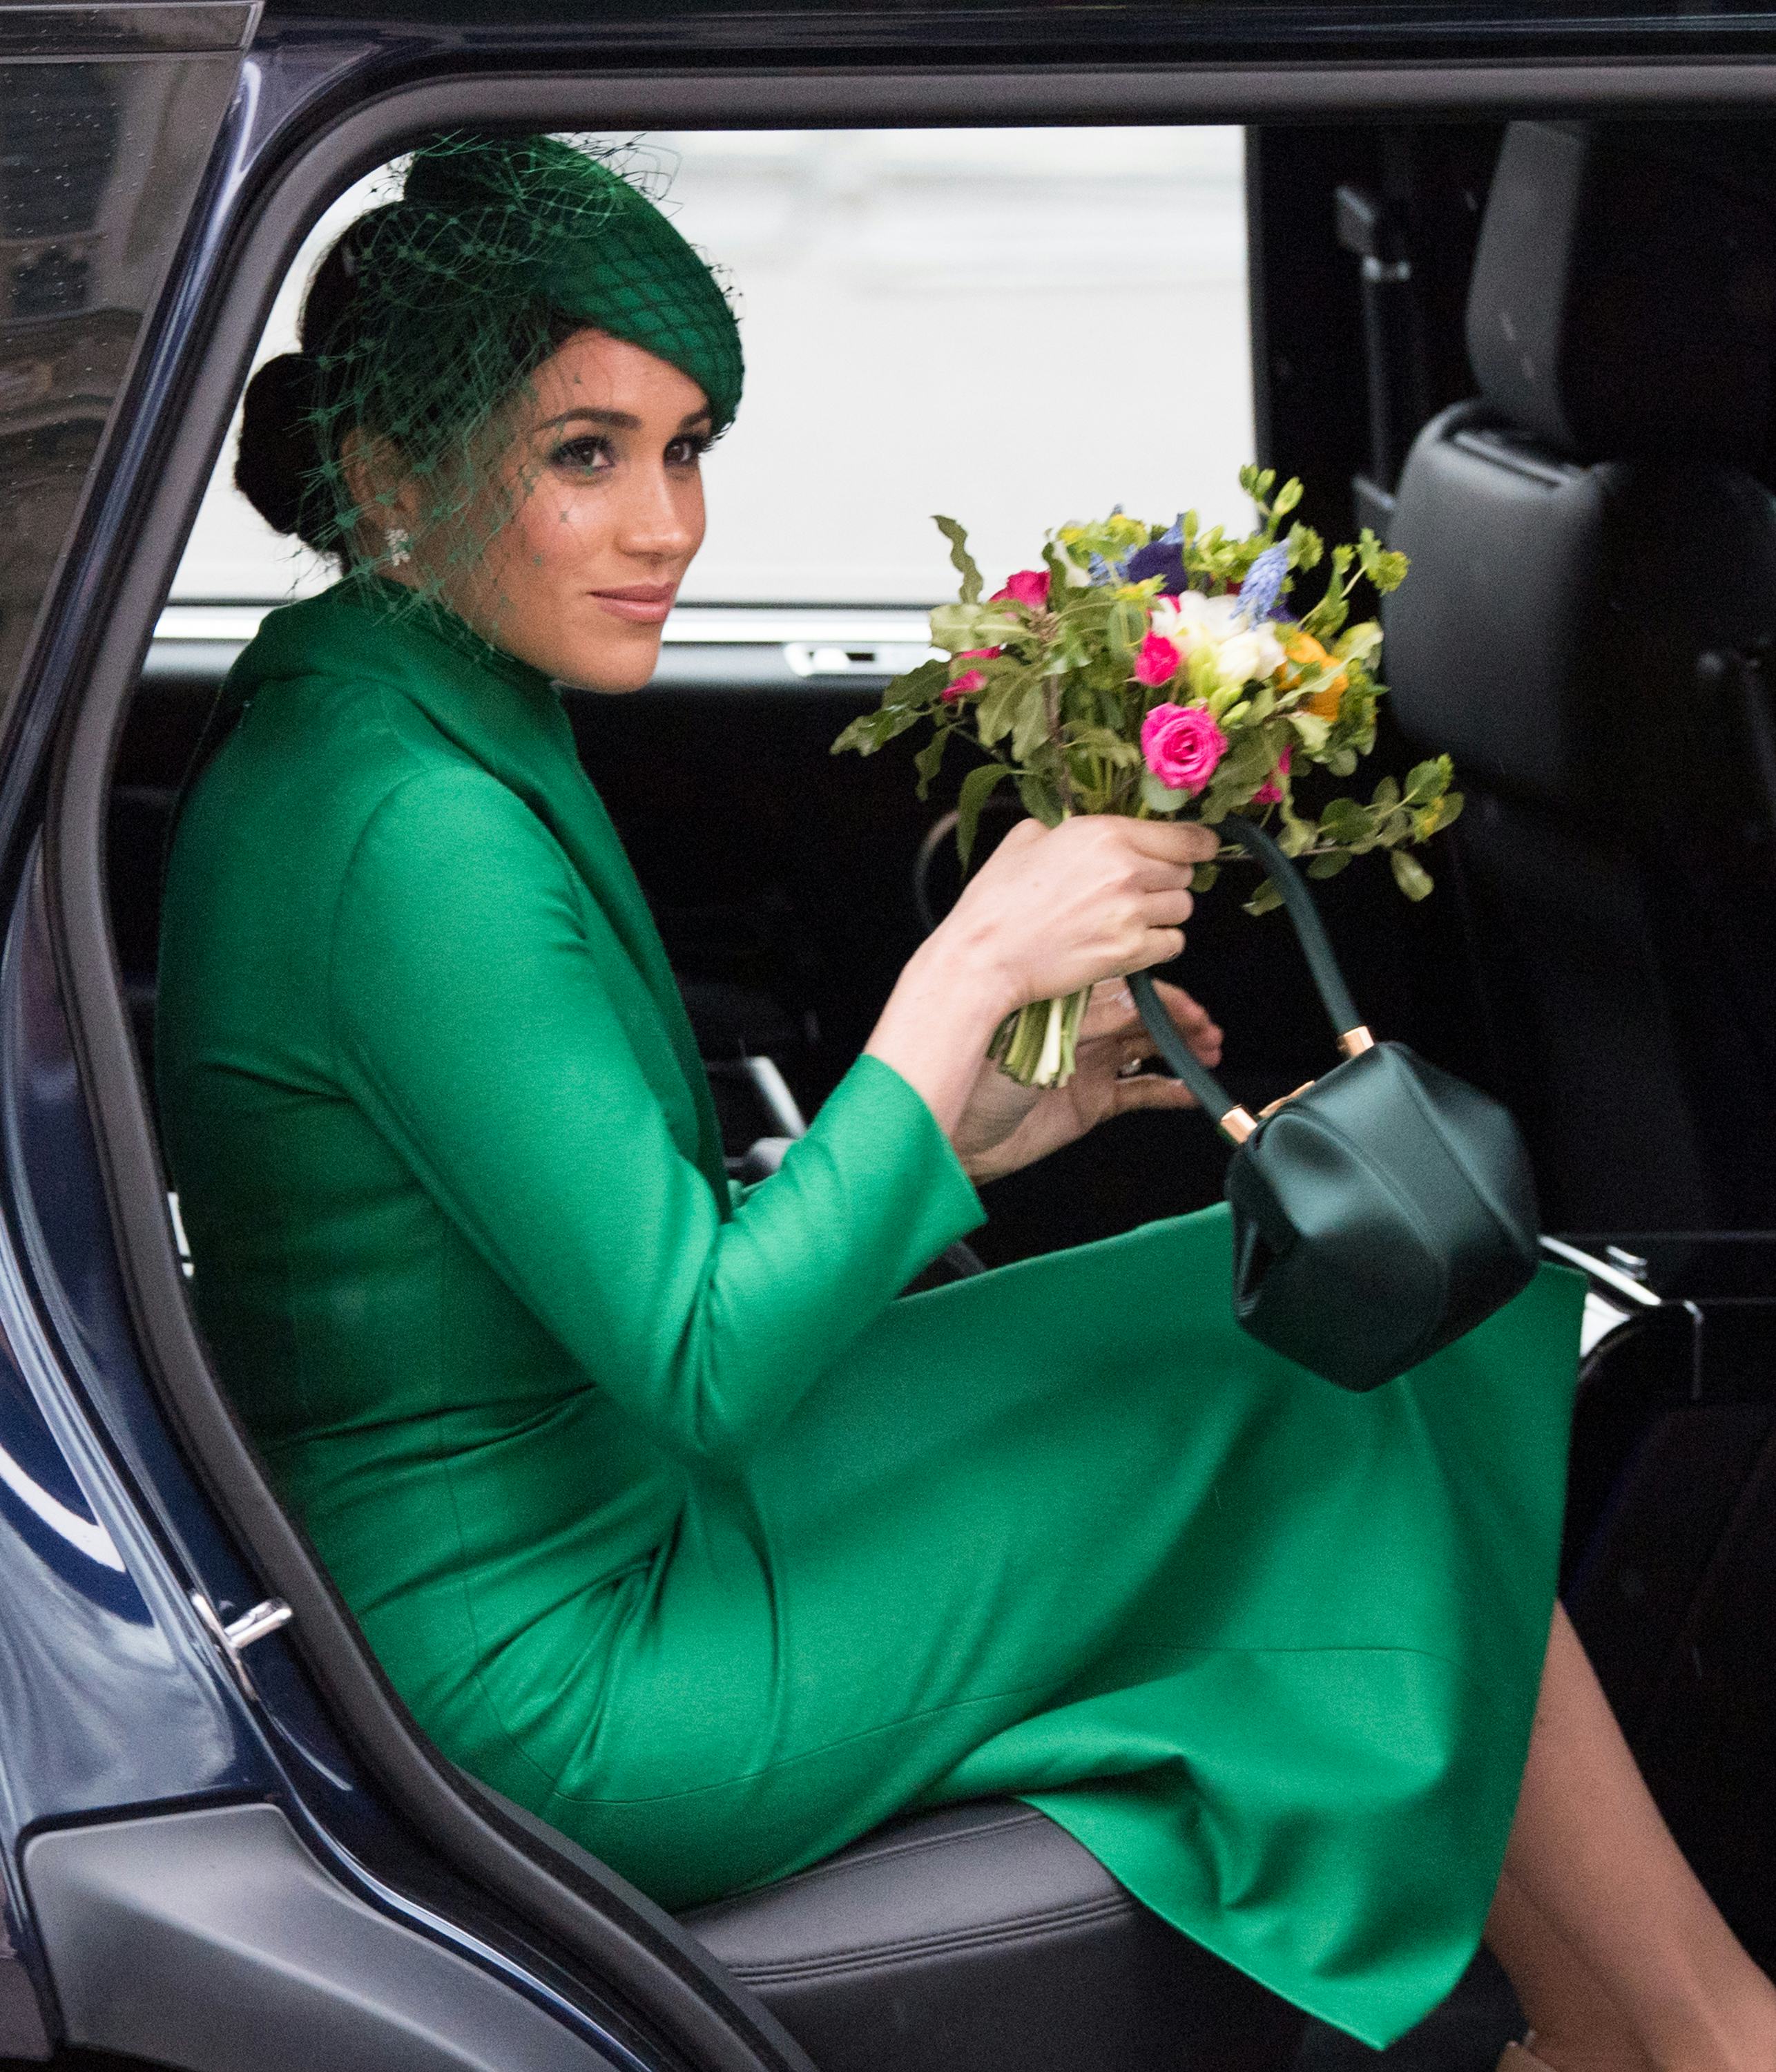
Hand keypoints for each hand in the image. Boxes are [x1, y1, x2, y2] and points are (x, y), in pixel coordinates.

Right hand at [935, 815, 1220, 1015]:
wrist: (984, 957)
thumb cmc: (995, 900)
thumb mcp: (1023, 840)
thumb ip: (1062, 828)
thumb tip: (1079, 833)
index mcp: (1104, 833)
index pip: (1183, 836)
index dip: (1198, 844)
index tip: (1201, 848)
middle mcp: (1126, 868)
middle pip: (1185, 873)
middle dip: (1169, 881)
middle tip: (1141, 890)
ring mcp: (1131, 912)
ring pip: (1183, 909)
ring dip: (1164, 913)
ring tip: (1131, 918)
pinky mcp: (1131, 951)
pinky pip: (1173, 943)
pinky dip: (1159, 944)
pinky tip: (1132, 942)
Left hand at [953, 977, 1223, 1181]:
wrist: (955, 1139)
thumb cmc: (973, 1080)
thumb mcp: (1037, 1040)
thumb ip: (1087, 1023)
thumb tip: (1136, 1005)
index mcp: (1061, 1004)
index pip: (1121, 990)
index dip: (1158, 997)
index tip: (1185, 1005)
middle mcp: (1078, 1030)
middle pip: (1142, 1018)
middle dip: (1179, 1021)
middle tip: (1207, 1030)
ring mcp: (1088, 1064)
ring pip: (1148, 1050)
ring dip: (1181, 1049)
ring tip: (1210, 1052)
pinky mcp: (1092, 1101)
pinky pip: (1140, 1091)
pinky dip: (1169, 1090)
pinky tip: (1193, 1090)